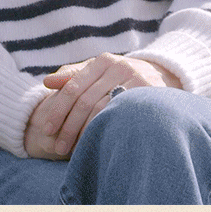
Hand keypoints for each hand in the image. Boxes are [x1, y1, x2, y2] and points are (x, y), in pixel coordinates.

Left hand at [21, 53, 180, 159]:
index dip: (58, 109)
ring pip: (103, 110)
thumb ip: (73, 76)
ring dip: (86, 132)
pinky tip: (99, 143)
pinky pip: (122, 115)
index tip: (47, 129)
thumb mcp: (99, 71)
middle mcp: (119, 66)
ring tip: (74, 150)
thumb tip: (46, 82)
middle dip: (69, 126)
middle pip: (86, 100)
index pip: (73, 87)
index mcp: (102, 61)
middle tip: (57, 146)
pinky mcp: (150, 94)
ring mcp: (136, 79)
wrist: (164, 75)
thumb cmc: (121, 77)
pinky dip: (108, 130)